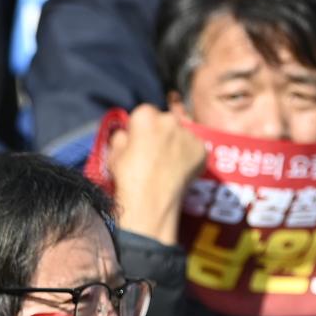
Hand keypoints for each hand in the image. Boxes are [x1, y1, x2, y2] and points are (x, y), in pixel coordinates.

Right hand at [107, 105, 205, 244]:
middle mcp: (170, 120)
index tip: (140, 141)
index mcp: (145, 116)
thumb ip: (121, 138)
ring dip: (176, 144)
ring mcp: (188, 134)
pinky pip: (195, 148)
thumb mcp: (113, 155)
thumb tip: (126, 135)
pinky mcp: (202, 149)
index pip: (145, 113)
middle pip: (166, 121)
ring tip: (168, 165)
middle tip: (155, 153)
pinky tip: (179, 170)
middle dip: (161, 133)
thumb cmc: (128, 179)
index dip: (141, 128)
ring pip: (182, 134)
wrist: (151, 203)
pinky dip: (189, 156)